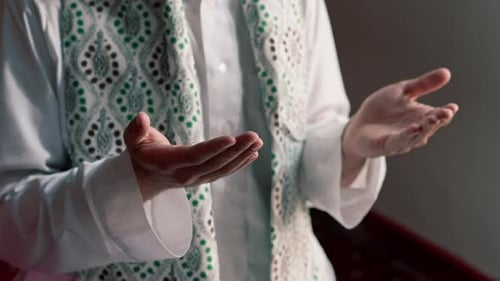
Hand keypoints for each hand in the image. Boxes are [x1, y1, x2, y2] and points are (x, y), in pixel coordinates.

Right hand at [124, 112, 262, 200]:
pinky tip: (253, 153)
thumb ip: (135, 130)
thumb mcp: (133, 141)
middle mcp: (185, 174)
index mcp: (169, 163)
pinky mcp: (204, 178)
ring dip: (242, 155)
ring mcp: (197, 179)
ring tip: (258, 142)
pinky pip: (224, 172)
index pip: (195, 156)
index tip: (231, 138)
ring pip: (223, 168)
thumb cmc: (140, 154)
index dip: (213, 148)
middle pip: (215, 162)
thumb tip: (140, 116)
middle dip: (236, 149)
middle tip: (255, 136)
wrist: (145, 179)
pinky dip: (240, 163)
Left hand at [343, 68, 458, 159]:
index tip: (453, 107)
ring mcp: (401, 140)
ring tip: (432, 119)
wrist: (358, 125)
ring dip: (425, 129)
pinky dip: (406, 136)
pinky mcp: (385, 146)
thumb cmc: (381, 109)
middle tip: (445, 113)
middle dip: (437, 120)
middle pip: (429, 127)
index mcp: (420, 117)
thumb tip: (447, 72)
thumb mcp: (402, 91)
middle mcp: (414, 131)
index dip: (446, 112)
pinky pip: (397, 142)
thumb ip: (422, 84)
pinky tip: (413, 129)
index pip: (438, 116)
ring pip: (416, 136)